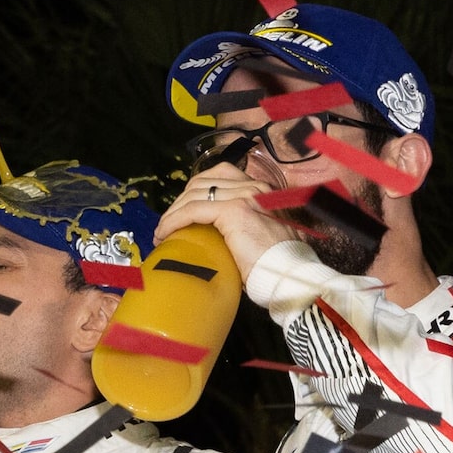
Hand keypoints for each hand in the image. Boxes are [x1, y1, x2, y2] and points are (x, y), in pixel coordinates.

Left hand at [154, 161, 297, 289]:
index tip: (182, 213)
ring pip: (195, 193)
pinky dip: (174, 221)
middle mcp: (255, 186)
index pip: (220, 176)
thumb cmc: (275, 268)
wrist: (290, 276)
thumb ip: (240, 230)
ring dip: (173, 212)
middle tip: (168, 224)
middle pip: (204, 180)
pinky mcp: (234, 210)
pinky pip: (193, 210)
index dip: (195, 192)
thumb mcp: (258, 240)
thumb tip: (216, 242)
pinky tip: (164, 233)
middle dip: (181, 200)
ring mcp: (245, 195)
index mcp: (263, 191)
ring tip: (162, 231)